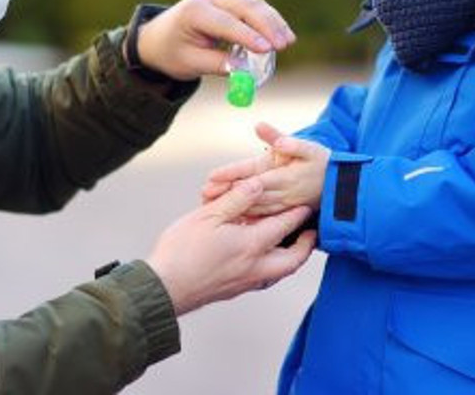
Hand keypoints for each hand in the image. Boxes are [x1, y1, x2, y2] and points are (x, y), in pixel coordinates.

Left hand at [136, 0, 294, 81]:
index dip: (248, 36)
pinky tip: (281, 33)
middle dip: (267, 26)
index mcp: (193, 12)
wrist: (157, 38)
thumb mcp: (189, 64)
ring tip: (288, 41)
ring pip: (252, 3)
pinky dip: (268, 18)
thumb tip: (244, 71)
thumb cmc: (172, 52)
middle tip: (284, 45)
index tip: (268, 49)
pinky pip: (252, 5)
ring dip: (273, 21)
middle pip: (244, 6)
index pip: (225, 23)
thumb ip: (216, 65)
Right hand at [146, 178, 315, 315]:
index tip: (307, 205)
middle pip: (293, 259)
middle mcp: (255, 267)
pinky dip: (272, 267)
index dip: (297, 214)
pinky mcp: (234, 290)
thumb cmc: (181, 251)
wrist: (164, 289)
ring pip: (279, 272)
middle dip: (305, 245)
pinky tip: (263, 260)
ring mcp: (245, 282)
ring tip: (292, 245)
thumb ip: (235, 200)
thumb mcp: (207, 216)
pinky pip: (264, 279)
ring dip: (290, 258)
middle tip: (310, 233)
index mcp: (251, 245)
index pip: (283, 227)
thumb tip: (256, 185)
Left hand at [201, 123, 329, 216]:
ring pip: (253, 209)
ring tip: (211, 207)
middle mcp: (281, 193)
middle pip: (247, 196)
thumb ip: (288, 141)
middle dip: (225, 195)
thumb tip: (265, 128)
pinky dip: (248, 219)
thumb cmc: (325, 164)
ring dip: (233, 209)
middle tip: (204, 196)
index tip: (211, 178)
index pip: (253, 177)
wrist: (343, 189)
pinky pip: (263, 219)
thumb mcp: (310, 147)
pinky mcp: (285, 213)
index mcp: (284, 176)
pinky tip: (233, 222)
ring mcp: (283, 205)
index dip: (232, 177)